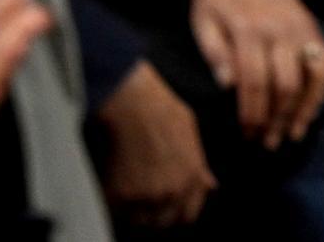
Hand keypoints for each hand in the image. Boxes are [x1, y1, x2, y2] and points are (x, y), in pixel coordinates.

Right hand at [99, 59, 216, 227]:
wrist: (132, 101)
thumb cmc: (160, 108)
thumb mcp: (191, 133)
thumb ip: (199, 165)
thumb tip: (210, 186)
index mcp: (192, 178)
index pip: (188, 214)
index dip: (177, 210)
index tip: (166, 205)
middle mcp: (173, 191)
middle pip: (163, 221)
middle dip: (154, 211)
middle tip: (142, 195)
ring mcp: (146, 196)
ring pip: (139, 219)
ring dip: (133, 209)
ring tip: (128, 186)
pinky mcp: (121, 195)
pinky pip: (116, 211)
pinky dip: (114, 202)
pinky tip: (113, 183)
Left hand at [189, 0, 323, 150]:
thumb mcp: (202, 15)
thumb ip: (213, 50)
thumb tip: (226, 86)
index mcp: (248, 30)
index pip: (253, 83)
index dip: (251, 114)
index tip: (246, 134)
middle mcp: (279, 31)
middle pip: (283, 86)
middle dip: (275, 120)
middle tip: (266, 143)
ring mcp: (300, 29)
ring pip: (308, 78)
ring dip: (302, 111)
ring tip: (291, 135)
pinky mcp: (312, 27)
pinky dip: (321, 90)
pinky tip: (311, 111)